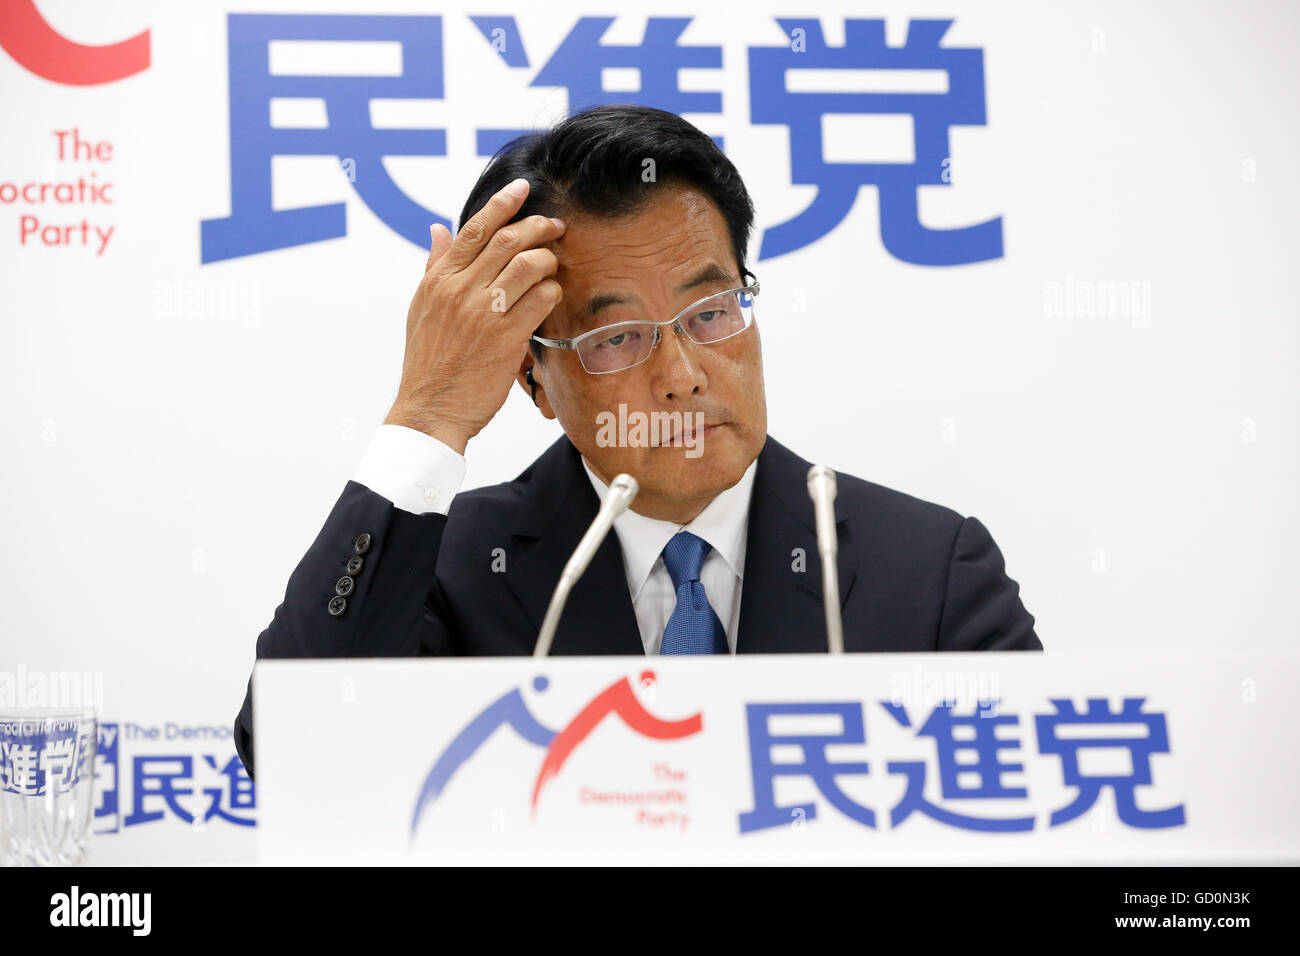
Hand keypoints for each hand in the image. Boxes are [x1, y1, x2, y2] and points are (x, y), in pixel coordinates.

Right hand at [384, 178, 564, 453]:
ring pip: (528, 264)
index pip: (474, 229)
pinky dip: (552, 292)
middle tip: (555, 227)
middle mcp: (459, 290)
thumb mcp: (421, 309)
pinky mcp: (506, 337)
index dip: (502, 203)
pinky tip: (551, 298)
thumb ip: (435, 266)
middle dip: (538, 227)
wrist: (429, 410)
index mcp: (438, 280)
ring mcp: (483, 313)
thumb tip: (439, 229)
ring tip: (553, 266)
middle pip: (507, 240)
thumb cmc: (428, 363)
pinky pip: (541, 299)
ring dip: (548, 260)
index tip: (522, 189)